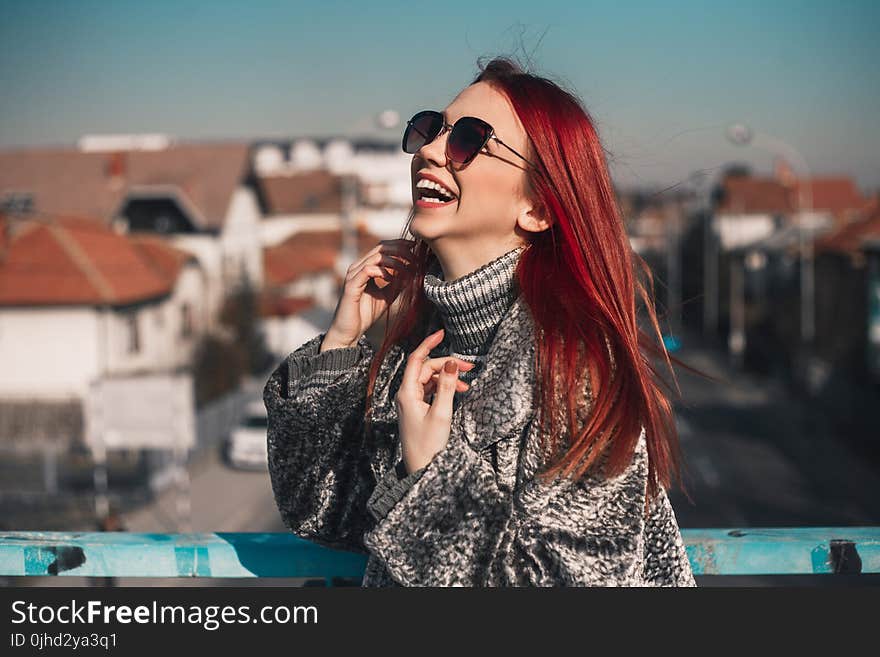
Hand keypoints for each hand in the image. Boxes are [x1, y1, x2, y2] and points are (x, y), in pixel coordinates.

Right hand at [321, 239, 416, 350]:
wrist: (349, 332)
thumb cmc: (365, 314)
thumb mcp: (387, 296)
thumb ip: (398, 284)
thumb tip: (414, 274)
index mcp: (365, 267)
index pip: (383, 247)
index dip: (400, 245)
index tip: (416, 248)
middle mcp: (358, 267)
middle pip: (380, 247)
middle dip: (401, 250)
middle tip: (415, 257)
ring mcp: (353, 274)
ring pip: (376, 257)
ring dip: (395, 261)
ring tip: (407, 269)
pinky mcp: (351, 285)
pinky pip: (368, 270)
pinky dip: (383, 272)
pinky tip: (392, 280)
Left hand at [395, 328, 475, 473]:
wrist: (420, 470)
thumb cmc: (429, 445)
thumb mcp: (441, 413)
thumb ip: (445, 386)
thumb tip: (451, 362)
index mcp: (407, 393)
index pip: (417, 360)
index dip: (429, 344)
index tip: (442, 333)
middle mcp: (406, 395)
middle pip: (426, 369)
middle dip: (446, 365)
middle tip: (469, 368)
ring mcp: (411, 403)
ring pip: (429, 380)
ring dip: (447, 378)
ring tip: (466, 386)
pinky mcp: (417, 410)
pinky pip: (430, 391)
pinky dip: (443, 388)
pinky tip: (457, 392)